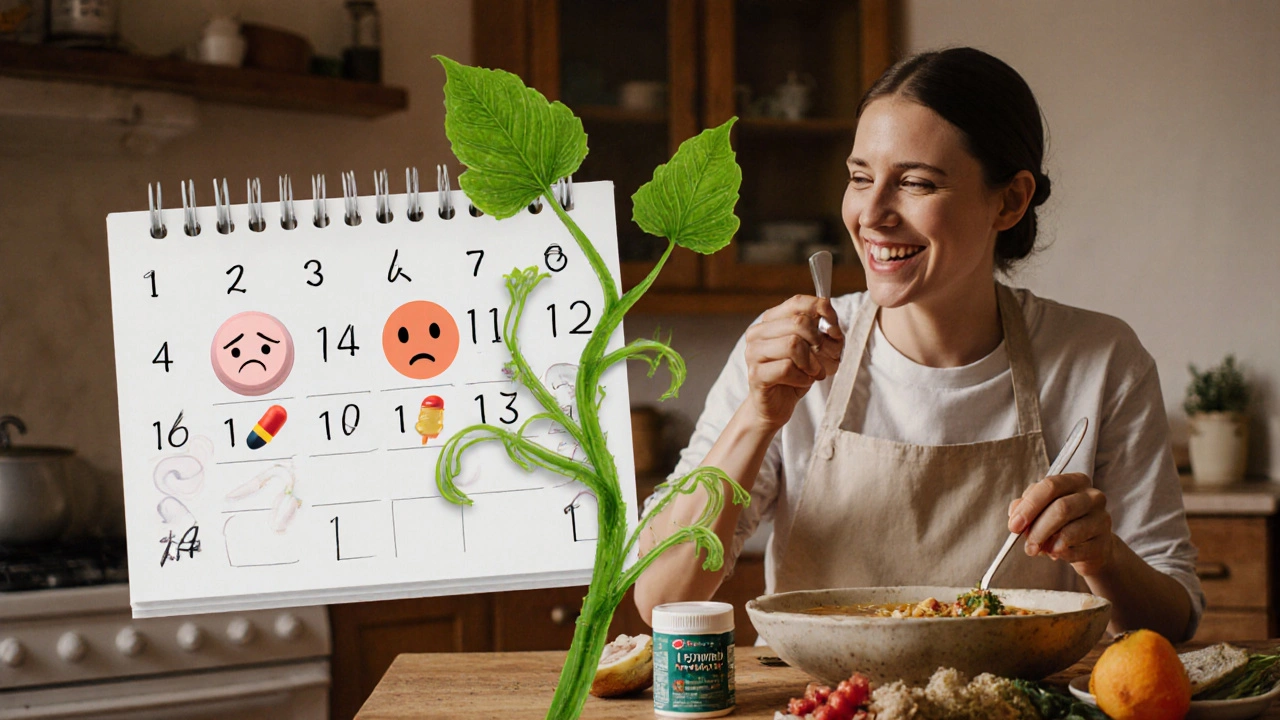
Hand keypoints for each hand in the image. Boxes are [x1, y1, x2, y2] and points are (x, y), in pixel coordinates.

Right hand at [742, 295, 842, 430]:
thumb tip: (832, 325)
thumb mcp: (816, 349)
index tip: (833, 326)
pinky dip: (803, 377)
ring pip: (793, 344)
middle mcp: (758, 332)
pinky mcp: (755, 374)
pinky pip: (787, 368)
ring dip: (812, 362)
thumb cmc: (796, 374)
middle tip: (824, 359)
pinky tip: (803, 382)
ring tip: (814, 372)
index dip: (820, 309)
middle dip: (820, 342)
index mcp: (771, 320)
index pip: (797, 302)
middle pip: (799, 323)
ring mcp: (753, 353)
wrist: (775, 406)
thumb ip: (825, 332)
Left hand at [1008, 472, 1114, 576]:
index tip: (1014, 526)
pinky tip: (1055, 554)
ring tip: (1038, 550)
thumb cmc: (1061, 522)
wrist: (1090, 546)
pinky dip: (1060, 554)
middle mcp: (1093, 496)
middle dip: (1037, 529)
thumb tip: (1015, 516)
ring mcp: (1102, 519)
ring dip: (1047, 544)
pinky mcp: (1104, 543)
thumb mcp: (1041, 509)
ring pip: (1069, 531)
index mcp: (1075, 481)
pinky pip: (1077, 550)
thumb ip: (1025, 507)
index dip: (1029, 506)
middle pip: (1061, 508)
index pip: (1050, 486)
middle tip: (1027, 546)